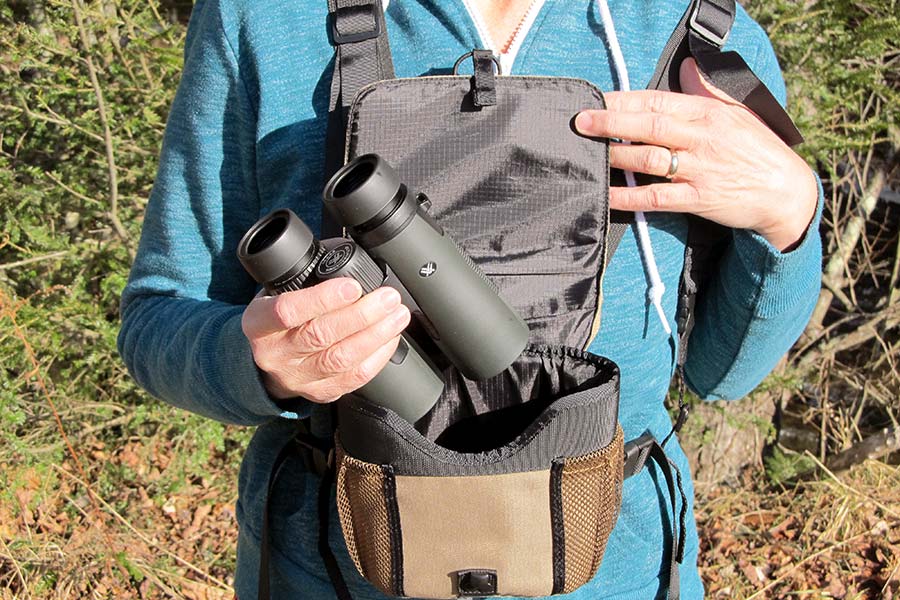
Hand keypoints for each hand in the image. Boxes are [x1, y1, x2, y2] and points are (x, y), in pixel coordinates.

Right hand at [241, 278, 410, 402]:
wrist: (267, 361)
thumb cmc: (278, 321)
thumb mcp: (278, 294)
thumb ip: (307, 280)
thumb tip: (350, 258)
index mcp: (259, 324)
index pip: (287, 311)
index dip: (322, 299)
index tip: (352, 286)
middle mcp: (275, 354)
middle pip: (320, 336)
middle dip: (361, 315)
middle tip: (387, 298)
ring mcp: (296, 377)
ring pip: (341, 359)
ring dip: (376, 335)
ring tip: (396, 315)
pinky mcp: (319, 392)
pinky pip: (354, 377)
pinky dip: (377, 356)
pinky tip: (390, 338)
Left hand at [575, 58, 816, 250]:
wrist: (786, 191)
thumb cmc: (758, 150)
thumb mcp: (737, 112)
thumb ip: (706, 91)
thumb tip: (685, 68)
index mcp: (707, 113)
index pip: (658, 102)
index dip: (624, 100)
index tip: (597, 99)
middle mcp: (701, 138)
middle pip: (649, 126)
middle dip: (612, 122)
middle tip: (582, 121)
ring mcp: (699, 169)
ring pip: (650, 159)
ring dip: (616, 155)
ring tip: (590, 152)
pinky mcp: (698, 199)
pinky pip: (656, 197)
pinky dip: (630, 196)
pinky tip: (608, 193)